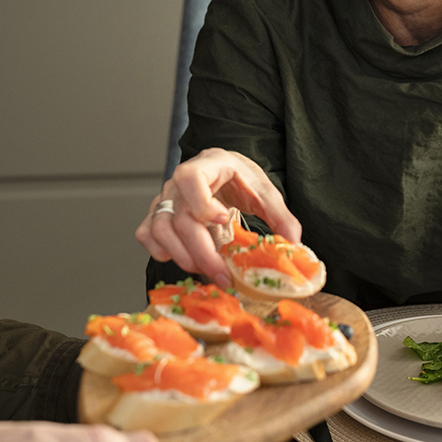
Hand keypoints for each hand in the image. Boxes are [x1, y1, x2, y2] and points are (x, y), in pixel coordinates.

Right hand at [135, 148, 298, 288]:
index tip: (224, 221)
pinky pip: (147, 234)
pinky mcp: (157, 215)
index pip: (190, 179)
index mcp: (206, 166)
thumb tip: (294, 243)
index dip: (202, 203)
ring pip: (159, 229)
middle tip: (222, 275)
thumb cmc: (239, 179)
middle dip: (201, 252)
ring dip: (182, 256)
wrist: (223, 172)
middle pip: (179, 218)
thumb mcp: (264, 191)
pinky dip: (159, 251)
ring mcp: (164, 199)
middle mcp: (178, 183)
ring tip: (206, 271)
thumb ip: (280, 216)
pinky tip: (182, 259)